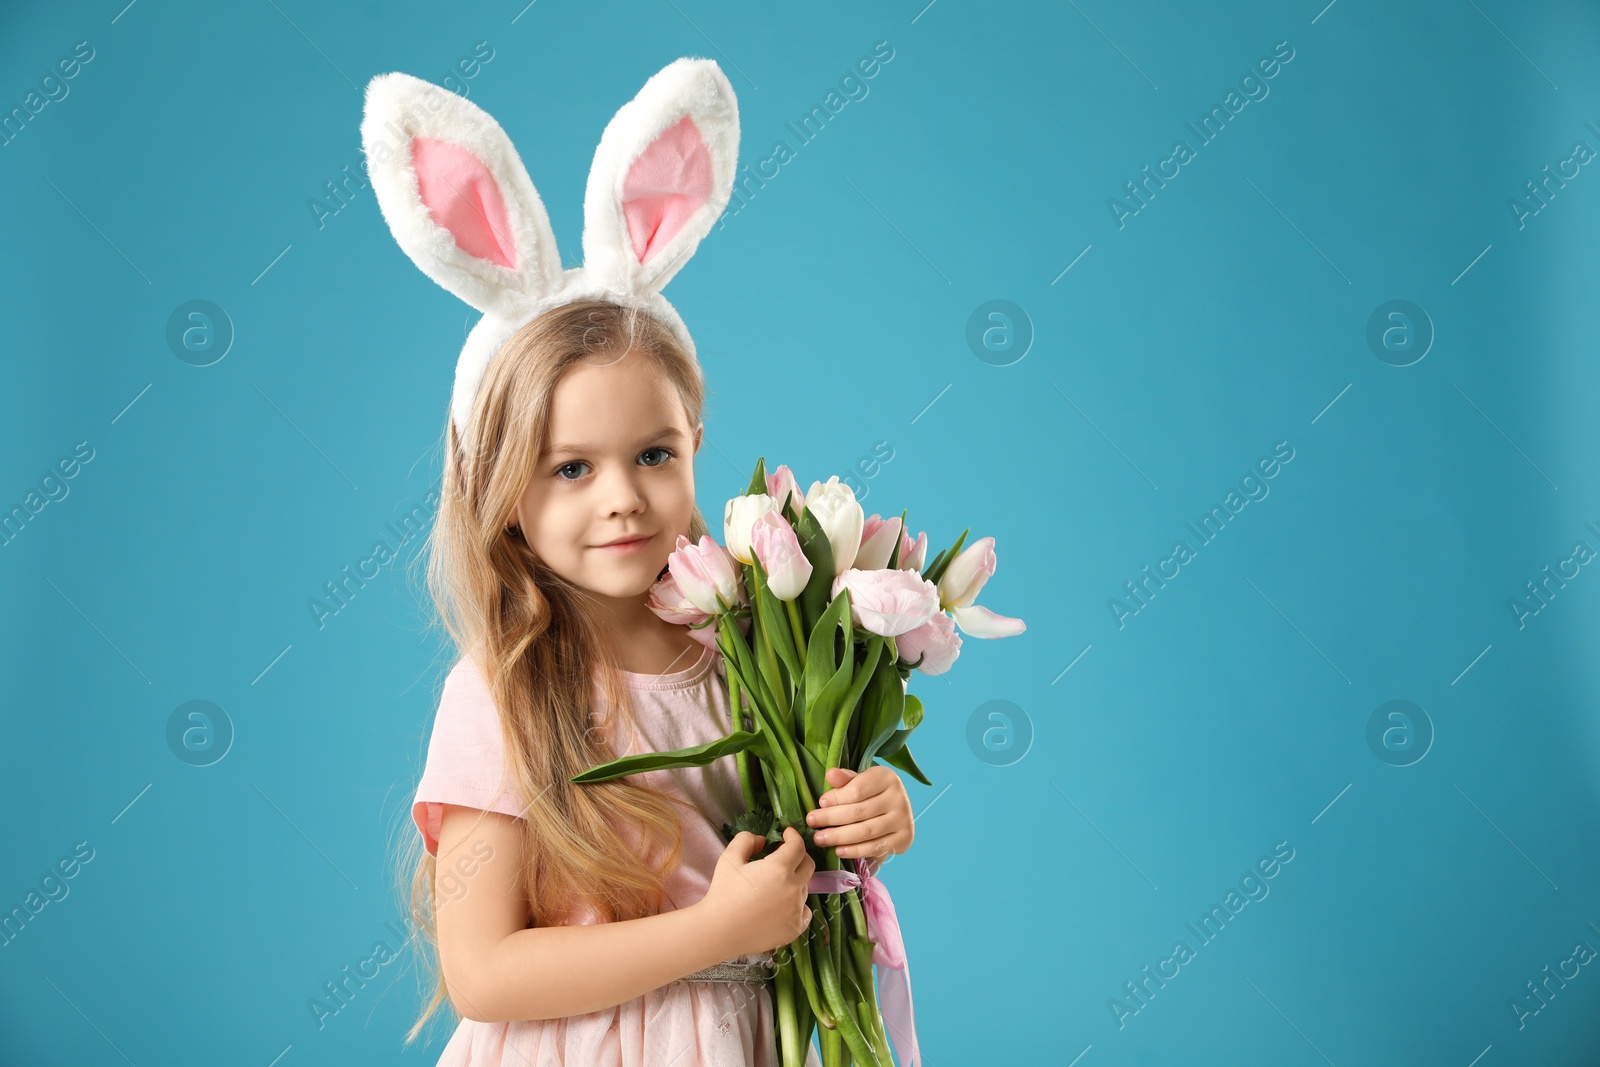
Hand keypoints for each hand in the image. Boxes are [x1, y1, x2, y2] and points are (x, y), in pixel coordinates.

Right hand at [700, 828, 815, 956]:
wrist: (719, 931)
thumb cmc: (723, 893)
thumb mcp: (729, 858)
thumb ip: (746, 840)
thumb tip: (763, 841)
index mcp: (779, 869)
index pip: (798, 846)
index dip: (794, 836)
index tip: (787, 834)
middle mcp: (793, 888)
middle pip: (808, 865)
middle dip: (799, 856)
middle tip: (785, 856)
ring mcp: (796, 910)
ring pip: (804, 889)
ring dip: (795, 881)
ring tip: (775, 885)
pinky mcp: (795, 928)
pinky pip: (805, 911)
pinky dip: (798, 905)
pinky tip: (784, 905)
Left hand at [805, 766, 913, 862]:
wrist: (895, 812)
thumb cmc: (871, 794)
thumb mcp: (858, 781)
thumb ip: (844, 779)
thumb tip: (830, 775)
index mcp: (887, 777)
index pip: (857, 789)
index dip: (836, 797)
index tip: (820, 803)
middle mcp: (899, 797)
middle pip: (859, 811)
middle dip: (831, 818)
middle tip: (812, 822)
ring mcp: (903, 820)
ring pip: (865, 831)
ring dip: (839, 837)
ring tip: (819, 838)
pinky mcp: (904, 839)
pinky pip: (875, 847)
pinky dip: (855, 851)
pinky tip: (838, 851)